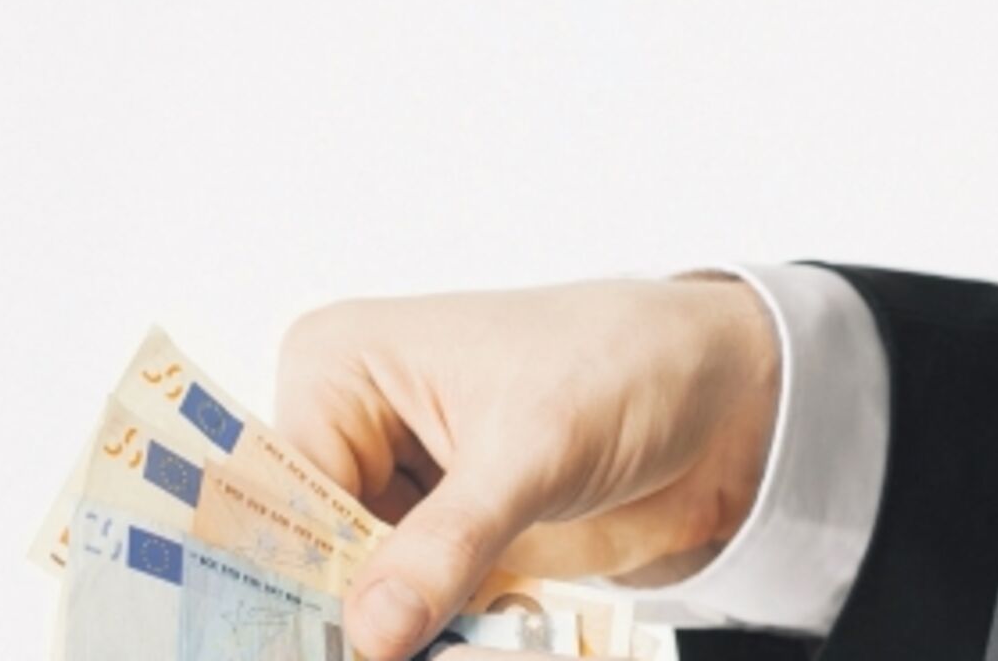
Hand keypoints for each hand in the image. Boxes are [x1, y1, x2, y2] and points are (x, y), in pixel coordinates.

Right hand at [275, 276, 779, 660]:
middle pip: (315, 546)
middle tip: (398, 653)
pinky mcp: (447, 527)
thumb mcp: (531, 451)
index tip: (337, 641)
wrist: (713, 391)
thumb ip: (447, 543)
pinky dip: (438, 633)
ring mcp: (402, 481)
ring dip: (402, 632)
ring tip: (454, 644)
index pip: (284, 492)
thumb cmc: (618, 367)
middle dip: (354, 615)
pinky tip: (470, 643)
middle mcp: (355, 422)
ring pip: (366, 584)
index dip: (299, 577)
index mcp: (342, 364)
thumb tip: (366, 633)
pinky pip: (417, 598)